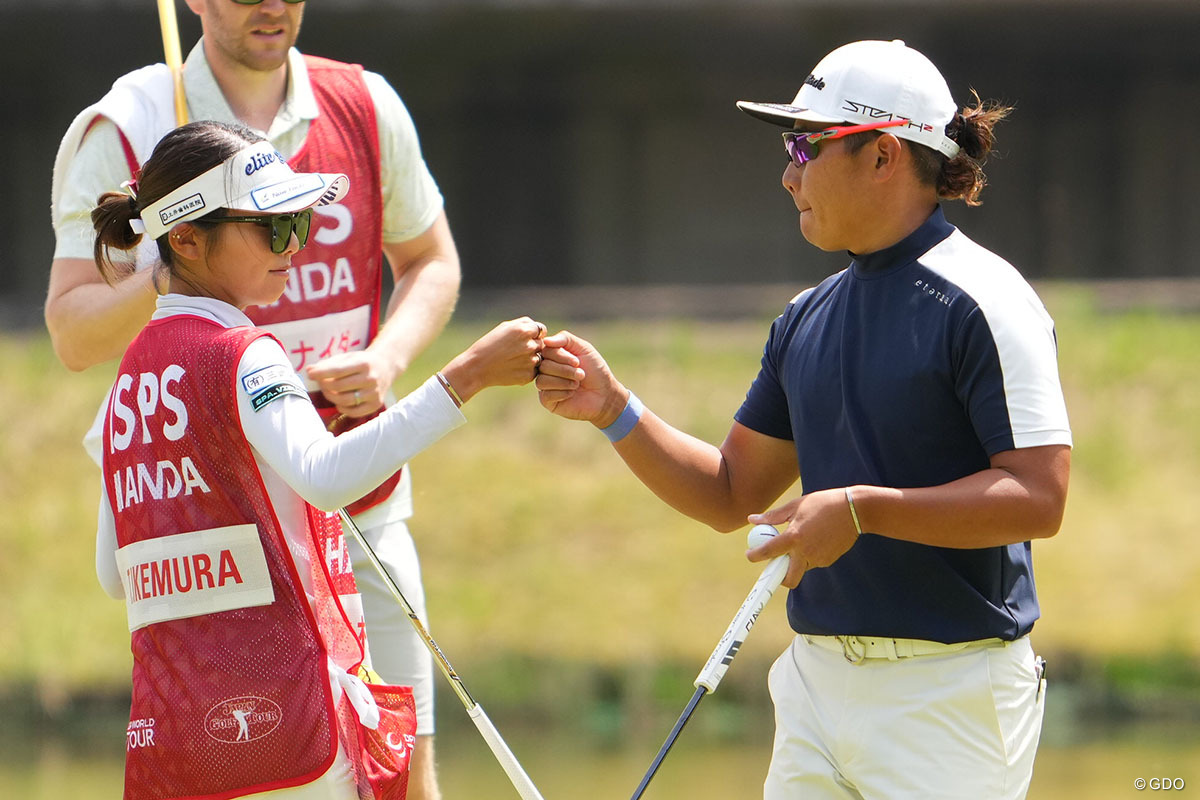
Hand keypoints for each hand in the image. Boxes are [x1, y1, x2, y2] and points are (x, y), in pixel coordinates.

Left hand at [306, 348, 397, 418]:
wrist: (386, 367)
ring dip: (331, 397)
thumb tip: (309, 371)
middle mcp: (371, 379)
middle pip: (338, 386)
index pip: (337, 371)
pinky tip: (340, 402)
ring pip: (344, 401)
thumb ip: (328, 364)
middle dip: (324, 385)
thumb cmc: (362, 362)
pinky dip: (342, 408)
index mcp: (364, 363)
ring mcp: (374, 393)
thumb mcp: (347, 358)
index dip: (321, 373)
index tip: (310, 374)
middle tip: (321, 383)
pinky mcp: (376, 404)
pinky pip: (354, 412)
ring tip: (329, 391)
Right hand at [440, 317, 554, 402]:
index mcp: (524, 330)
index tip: (521, 339)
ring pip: (539, 358)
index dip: (533, 334)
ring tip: (512, 360)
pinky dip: (526, 370)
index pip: (542, 330)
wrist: (477, 367)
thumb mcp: (505, 327)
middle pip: (541, 344)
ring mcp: (531, 361)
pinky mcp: (529, 375)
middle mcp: (530, 345)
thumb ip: (525, 325)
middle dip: (532, 346)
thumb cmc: (489, 344)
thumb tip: (540, 331)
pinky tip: (512, 369)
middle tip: (515, 351)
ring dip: (530, 359)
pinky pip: (534, 371)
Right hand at [535, 330, 625, 426]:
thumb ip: (565, 338)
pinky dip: (562, 393)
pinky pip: (545, 396)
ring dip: (564, 382)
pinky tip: (572, 394)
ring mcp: (545, 385)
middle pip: (544, 366)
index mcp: (552, 355)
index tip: (578, 362)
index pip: (545, 351)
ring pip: (541, 381)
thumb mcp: (584, 348)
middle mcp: (546, 369)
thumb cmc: (595, 370)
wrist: (605, 394)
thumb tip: (546, 340)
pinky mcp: (547, 401)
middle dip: (565, 370)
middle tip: (581, 374)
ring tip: (577, 384)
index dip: (561, 356)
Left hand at [745, 489, 860, 587]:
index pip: (768, 552)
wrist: (854, 510)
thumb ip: (773, 516)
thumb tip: (752, 520)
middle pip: (788, 579)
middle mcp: (805, 552)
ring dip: (795, 561)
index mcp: (794, 536)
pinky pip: (812, 563)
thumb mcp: (795, 506)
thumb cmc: (823, 504)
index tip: (750, 555)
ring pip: (800, 568)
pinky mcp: (828, 560)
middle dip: (779, 576)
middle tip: (776, 563)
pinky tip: (816, 538)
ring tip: (802, 538)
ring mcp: (818, 559)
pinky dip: (808, 555)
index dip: (755, 556)